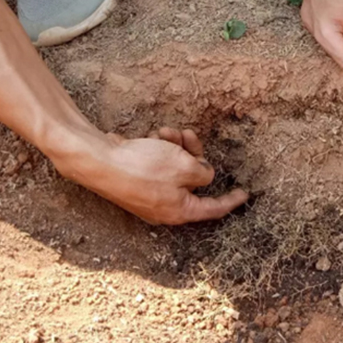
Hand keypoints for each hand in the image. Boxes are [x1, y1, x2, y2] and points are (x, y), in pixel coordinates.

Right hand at [62, 127, 248, 224]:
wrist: (98, 160)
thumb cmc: (142, 166)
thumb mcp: (184, 167)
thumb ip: (202, 172)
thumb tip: (205, 175)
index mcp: (180, 211)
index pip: (213, 209)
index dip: (231, 201)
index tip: (245, 194)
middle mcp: (164, 208)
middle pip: (192, 181)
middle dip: (193, 154)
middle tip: (189, 135)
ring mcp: (148, 195)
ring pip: (174, 168)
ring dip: (174, 146)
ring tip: (165, 132)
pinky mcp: (135, 180)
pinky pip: (156, 165)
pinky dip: (158, 149)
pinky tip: (151, 135)